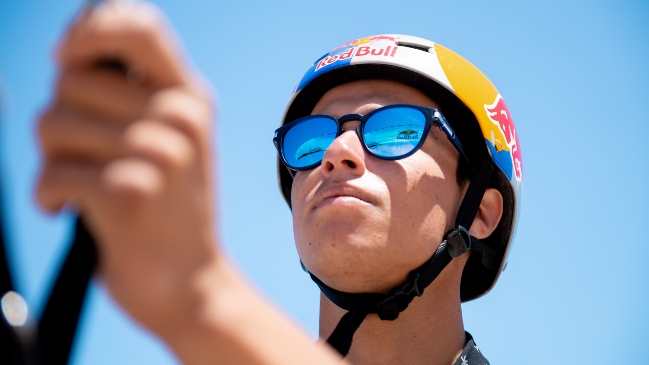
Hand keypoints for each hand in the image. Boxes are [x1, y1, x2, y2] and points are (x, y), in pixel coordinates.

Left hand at [36, 1, 217, 338]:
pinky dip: (50, 196)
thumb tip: (71, 51)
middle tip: (89, 157)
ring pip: (52, 123)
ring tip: (85, 185)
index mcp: (190, 98)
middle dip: (62, 118)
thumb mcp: (173, 141)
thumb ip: (135, 94)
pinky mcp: (128, 192)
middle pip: (71, 80)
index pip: (137, 25)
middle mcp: (178, 117)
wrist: (193, 284)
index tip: (69, 57)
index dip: (90, 27)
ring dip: (52, 159)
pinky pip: (51, 173)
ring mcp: (158, 153)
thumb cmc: (170, 211)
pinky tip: (73, 212)